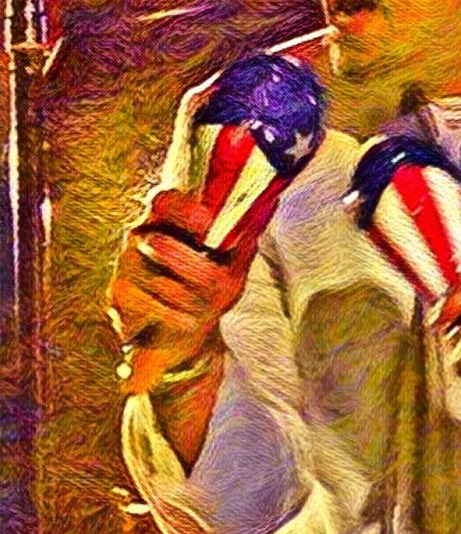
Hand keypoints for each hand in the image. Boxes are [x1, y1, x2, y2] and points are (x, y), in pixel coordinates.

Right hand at [107, 189, 257, 394]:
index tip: (207, 222)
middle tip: (219, 283)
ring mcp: (125, 265)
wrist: (183, 332)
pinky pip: (148, 306)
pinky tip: (189, 321)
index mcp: (170, 217)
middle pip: (158, 245)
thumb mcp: (236, 261)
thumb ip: (247, 234)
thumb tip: (270, 202)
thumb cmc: (209, 287)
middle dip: (194, 271)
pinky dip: (175, 317)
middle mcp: (141, 234)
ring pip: (158, 282)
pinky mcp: (117, 296)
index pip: (164, 201)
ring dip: (190, 300)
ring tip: (205, 307)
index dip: (183, 210)